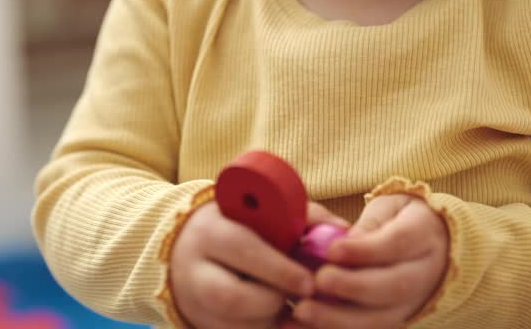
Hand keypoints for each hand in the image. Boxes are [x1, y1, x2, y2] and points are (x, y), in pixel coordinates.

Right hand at [170, 201, 349, 328]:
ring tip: (295, 307)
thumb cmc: (238, 228)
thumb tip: (342, 230)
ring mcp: (195, 304)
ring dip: (274, 321)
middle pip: (233, 298)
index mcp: (211, 232)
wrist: (188, 251)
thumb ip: (302, 218)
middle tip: (304, 297)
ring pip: (239, 326)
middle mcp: (195, 270)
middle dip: (275, 301)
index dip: (279, 270)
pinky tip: (283, 320)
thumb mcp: (262, 213)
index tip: (310, 282)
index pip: (243, 250)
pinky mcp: (202, 326)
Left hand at [284, 194, 448, 328]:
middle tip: (319, 280)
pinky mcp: (394, 321)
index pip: (398, 243)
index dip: (365, 250)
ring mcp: (412, 304)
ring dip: (339, 319)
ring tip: (303, 310)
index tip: (332, 250)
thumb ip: (369, 224)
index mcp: (424, 237)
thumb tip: (344, 242)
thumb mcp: (389, 208)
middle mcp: (424, 274)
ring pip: (381, 319)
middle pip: (394, 286)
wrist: (431, 246)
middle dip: (353, 286)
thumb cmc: (400, 221)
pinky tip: (303, 327)